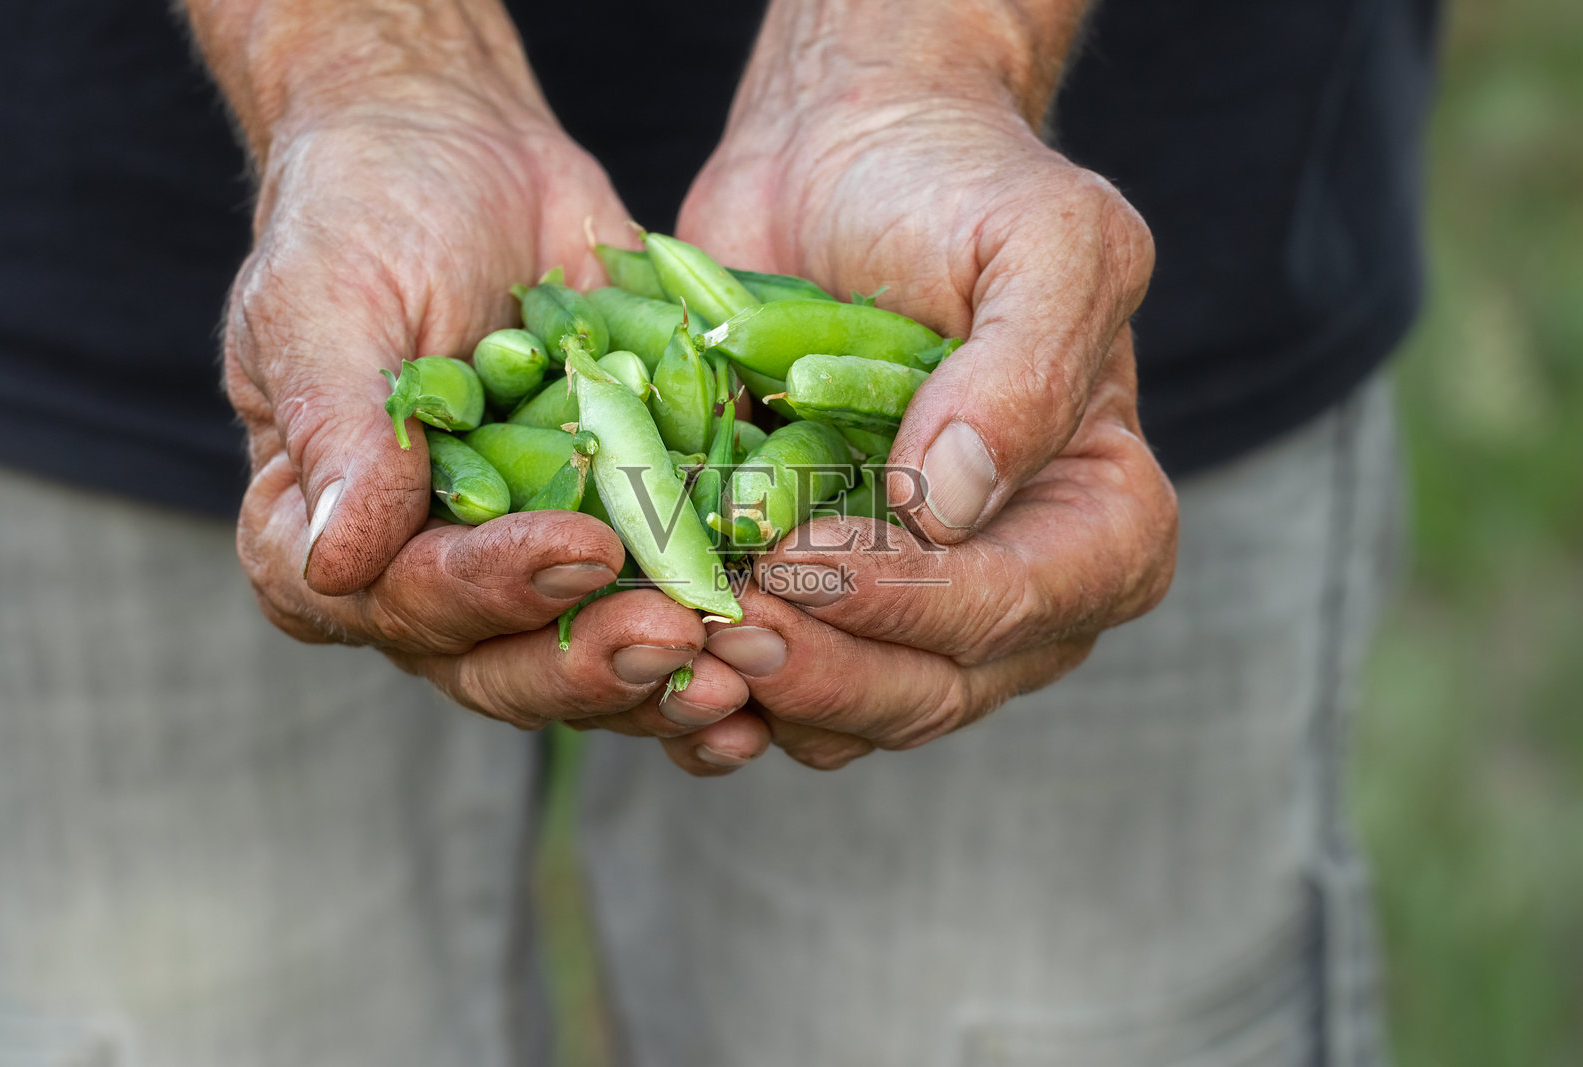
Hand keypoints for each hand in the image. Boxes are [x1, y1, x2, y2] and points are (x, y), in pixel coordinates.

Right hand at [227, 85, 750, 737]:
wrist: (458, 160)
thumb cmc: (361, 220)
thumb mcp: (324, 305)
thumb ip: (338, 431)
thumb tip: (336, 565)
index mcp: (330, 543)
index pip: (407, 601)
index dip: (492, 591)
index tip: (580, 551)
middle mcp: (427, 579)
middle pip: (504, 665)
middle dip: (594, 657)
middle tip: (679, 632)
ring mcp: (526, 568)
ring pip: (590, 658)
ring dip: (665, 673)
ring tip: (742, 660)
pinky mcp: (615, 537)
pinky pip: (660, 601)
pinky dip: (716, 624)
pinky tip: (775, 629)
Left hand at [666, 53, 1175, 767]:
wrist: (842, 166)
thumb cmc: (960, 191)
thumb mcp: (1043, 241)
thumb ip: (1029, 368)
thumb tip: (957, 500)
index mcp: (1104, 525)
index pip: (1014, 606)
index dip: (909, 601)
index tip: (800, 558)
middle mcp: (1019, 595)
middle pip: (931, 690)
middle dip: (824, 669)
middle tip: (724, 623)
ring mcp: (912, 613)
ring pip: (849, 717)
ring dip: (761, 694)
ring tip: (676, 636)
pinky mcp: (819, 609)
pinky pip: (776, 695)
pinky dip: (716, 691)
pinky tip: (657, 647)